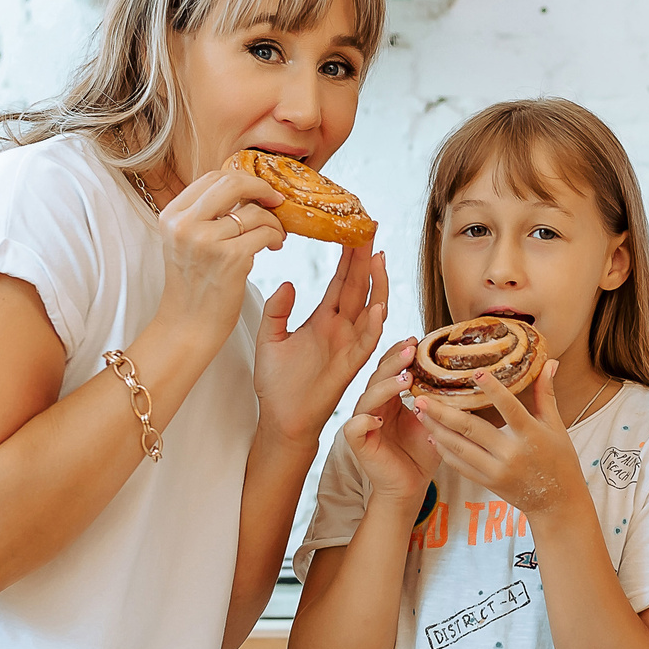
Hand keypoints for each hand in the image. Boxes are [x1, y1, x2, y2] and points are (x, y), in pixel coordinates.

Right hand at [147, 168, 288, 351]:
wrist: (187, 325)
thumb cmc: (194, 285)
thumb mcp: (185, 242)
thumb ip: (205, 214)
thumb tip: (242, 189)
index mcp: (172, 216)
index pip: (212, 177)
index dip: (242, 179)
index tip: (258, 191)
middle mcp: (185, 225)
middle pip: (232, 183)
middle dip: (261, 188)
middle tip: (275, 200)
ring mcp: (206, 241)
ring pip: (254, 211)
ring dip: (273, 220)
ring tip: (277, 234)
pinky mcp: (230, 259)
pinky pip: (264, 233)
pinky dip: (276, 236)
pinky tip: (275, 245)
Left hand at [255, 245, 389, 446]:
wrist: (280, 419)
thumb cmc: (276, 384)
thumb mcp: (269, 338)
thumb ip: (277, 310)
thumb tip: (288, 283)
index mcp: (323, 320)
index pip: (341, 282)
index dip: (348, 257)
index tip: (353, 231)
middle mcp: (341, 329)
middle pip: (358, 287)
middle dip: (365, 259)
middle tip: (370, 230)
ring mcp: (349, 346)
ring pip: (371, 309)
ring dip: (377, 284)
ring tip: (379, 257)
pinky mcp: (350, 366)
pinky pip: (367, 343)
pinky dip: (374, 325)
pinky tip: (377, 307)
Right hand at [338, 337, 436, 501]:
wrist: (412, 486)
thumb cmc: (422, 453)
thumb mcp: (434, 421)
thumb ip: (437, 399)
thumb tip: (454, 373)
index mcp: (390, 398)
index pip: (389, 368)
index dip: (399, 354)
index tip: (416, 341)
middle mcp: (374, 406)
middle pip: (377, 377)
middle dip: (393, 362)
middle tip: (411, 351)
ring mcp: (364, 423)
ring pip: (366, 398)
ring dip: (384, 387)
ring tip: (404, 380)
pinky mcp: (358, 443)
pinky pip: (353, 428)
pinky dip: (363, 421)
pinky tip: (378, 418)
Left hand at [406, 361, 588, 519]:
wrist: (557, 502)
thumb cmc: (560, 460)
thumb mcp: (556, 426)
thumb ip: (546, 394)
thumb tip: (550, 362)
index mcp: (530, 435)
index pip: (509, 407)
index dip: (493, 390)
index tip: (476, 372)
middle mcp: (511, 453)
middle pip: (471, 429)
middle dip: (443, 412)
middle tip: (421, 396)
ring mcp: (497, 470)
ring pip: (459, 448)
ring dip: (437, 429)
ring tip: (420, 412)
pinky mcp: (487, 482)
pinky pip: (460, 465)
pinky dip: (445, 451)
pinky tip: (432, 435)